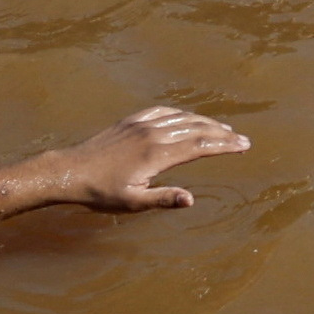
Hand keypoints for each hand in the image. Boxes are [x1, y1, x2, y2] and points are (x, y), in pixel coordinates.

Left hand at [31, 104, 249, 214]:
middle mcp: (153, 134)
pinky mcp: (131, 121)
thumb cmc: (101, 192)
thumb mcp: (132, 202)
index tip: (243, 146)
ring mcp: (142, 124)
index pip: (200, 146)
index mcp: (157, 154)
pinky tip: (187, 116)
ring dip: (205, 122)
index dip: (224, 146)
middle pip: (196, 129)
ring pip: (182, 118)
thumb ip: (163, 199)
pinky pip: (163, 111)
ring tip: (222, 129)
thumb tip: (191, 199)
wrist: (70, 171)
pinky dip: (181, 113)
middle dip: (222, 134)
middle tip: (241, 138)